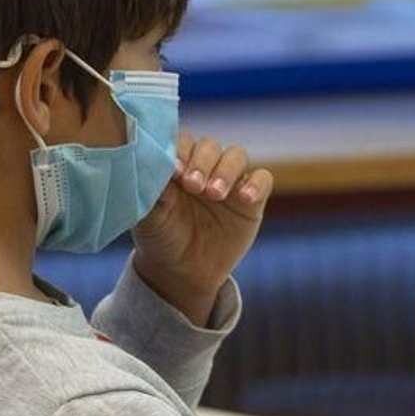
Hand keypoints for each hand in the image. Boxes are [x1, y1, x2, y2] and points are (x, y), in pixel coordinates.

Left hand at [131, 132, 273, 325]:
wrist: (183, 272)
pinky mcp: (252, 199)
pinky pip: (263, 179)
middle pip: (209, 146)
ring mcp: (230, 181)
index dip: (180, 152)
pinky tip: (245, 198)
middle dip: (202, 162)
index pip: (182, 143)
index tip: (174, 171)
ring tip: (215, 194)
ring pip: (236, 156)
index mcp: (177, 165)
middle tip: (194, 185)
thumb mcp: (150, 220)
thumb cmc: (162, 238)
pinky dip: (256, 184)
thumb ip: (154, 196)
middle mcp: (204, 167)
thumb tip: (161, 173)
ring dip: (226, 170)